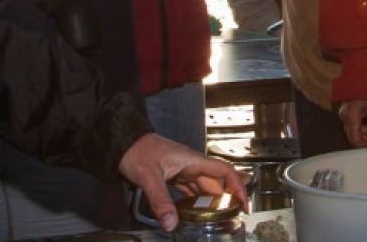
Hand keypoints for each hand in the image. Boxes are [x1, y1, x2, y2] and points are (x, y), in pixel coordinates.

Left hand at [117, 132, 248, 232]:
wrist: (123, 143)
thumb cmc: (137, 150)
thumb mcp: (149, 176)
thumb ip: (160, 201)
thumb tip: (171, 223)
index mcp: (193, 161)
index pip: (225, 172)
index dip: (238, 186)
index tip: (243, 203)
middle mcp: (192, 165)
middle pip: (217, 183)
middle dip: (227, 199)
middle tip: (232, 217)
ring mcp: (183, 171)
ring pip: (205, 188)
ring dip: (212, 202)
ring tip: (218, 218)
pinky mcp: (174, 176)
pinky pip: (191, 191)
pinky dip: (197, 202)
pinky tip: (196, 212)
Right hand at [337, 100, 366, 147]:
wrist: (358, 77)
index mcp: (351, 117)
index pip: (355, 139)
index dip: (365, 146)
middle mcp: (345, 118)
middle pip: (354, 137)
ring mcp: (344, 116)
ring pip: (354, 132)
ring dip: (366, 135)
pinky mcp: (346, 114)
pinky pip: (353, 126)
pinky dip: (363, 128)